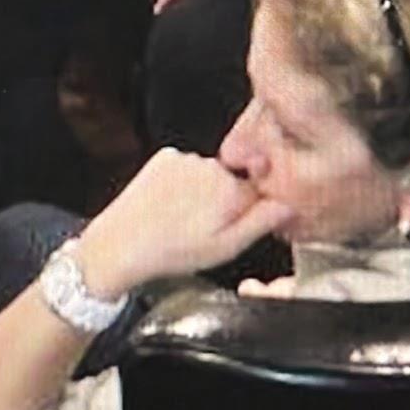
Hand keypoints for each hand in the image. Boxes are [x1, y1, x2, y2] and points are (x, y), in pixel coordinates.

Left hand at [74, 148, 289, 291]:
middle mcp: (212, 167)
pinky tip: (168, 206)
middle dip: (224, 202)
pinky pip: (186, 168)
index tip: (233, 227)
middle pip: (234, 181)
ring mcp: (187, 159)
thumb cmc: (172, 253)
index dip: (249, 212)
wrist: (120, 245)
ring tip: (180, 220)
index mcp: (231, 190)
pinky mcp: (166, 157)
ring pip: (209, 174)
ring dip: (201, 192)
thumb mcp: (226, 248)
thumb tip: (289, 203)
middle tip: (202, 229)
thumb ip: (262, 222)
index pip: (260, 192)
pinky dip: (181, 183)